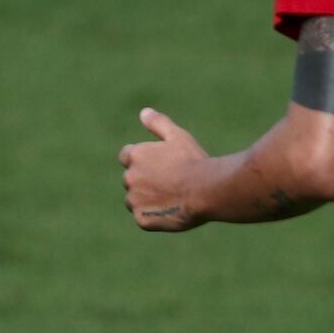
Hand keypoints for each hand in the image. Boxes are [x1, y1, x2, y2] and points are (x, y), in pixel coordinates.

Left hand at [119, 108, 206, 231]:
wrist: (207, 190)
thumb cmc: (194, 161)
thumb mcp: (178, 137)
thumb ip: (158, 124)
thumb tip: (144, 112)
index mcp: (135, 156)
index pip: (127, 156)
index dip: (144, 160)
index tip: (161, 164)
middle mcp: (129, 178)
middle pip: (131, 179)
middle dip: (146, 180)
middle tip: (173, 181)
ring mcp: (134, 200)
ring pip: (136, 200)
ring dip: (148, 199)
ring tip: (174, 197)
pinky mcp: (142, 219)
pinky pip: (145, 218)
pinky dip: (156, 215)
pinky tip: (174, 210)